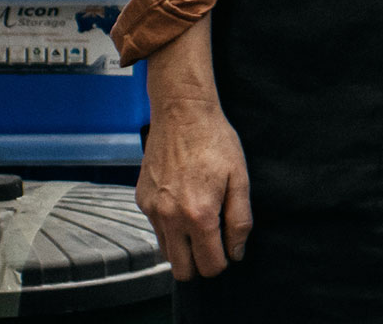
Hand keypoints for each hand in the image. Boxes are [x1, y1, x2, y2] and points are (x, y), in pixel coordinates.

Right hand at [136, 20, 249, 279]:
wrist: (182, 112)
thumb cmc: (215, 142)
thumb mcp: (240, 179)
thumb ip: (240, 221)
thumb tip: (236, 252)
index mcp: (199, 215)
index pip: (210, 266)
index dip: (223, 262)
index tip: (228, 249)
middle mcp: (171, 218)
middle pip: (183, 270)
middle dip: (200, 264)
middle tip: (212, 243)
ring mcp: (153, 210)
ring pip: (167, 252)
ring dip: (183, 248)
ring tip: (197, 223)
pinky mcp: (142, 200)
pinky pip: (156, 229)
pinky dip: (169, 227)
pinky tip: (182, 203)